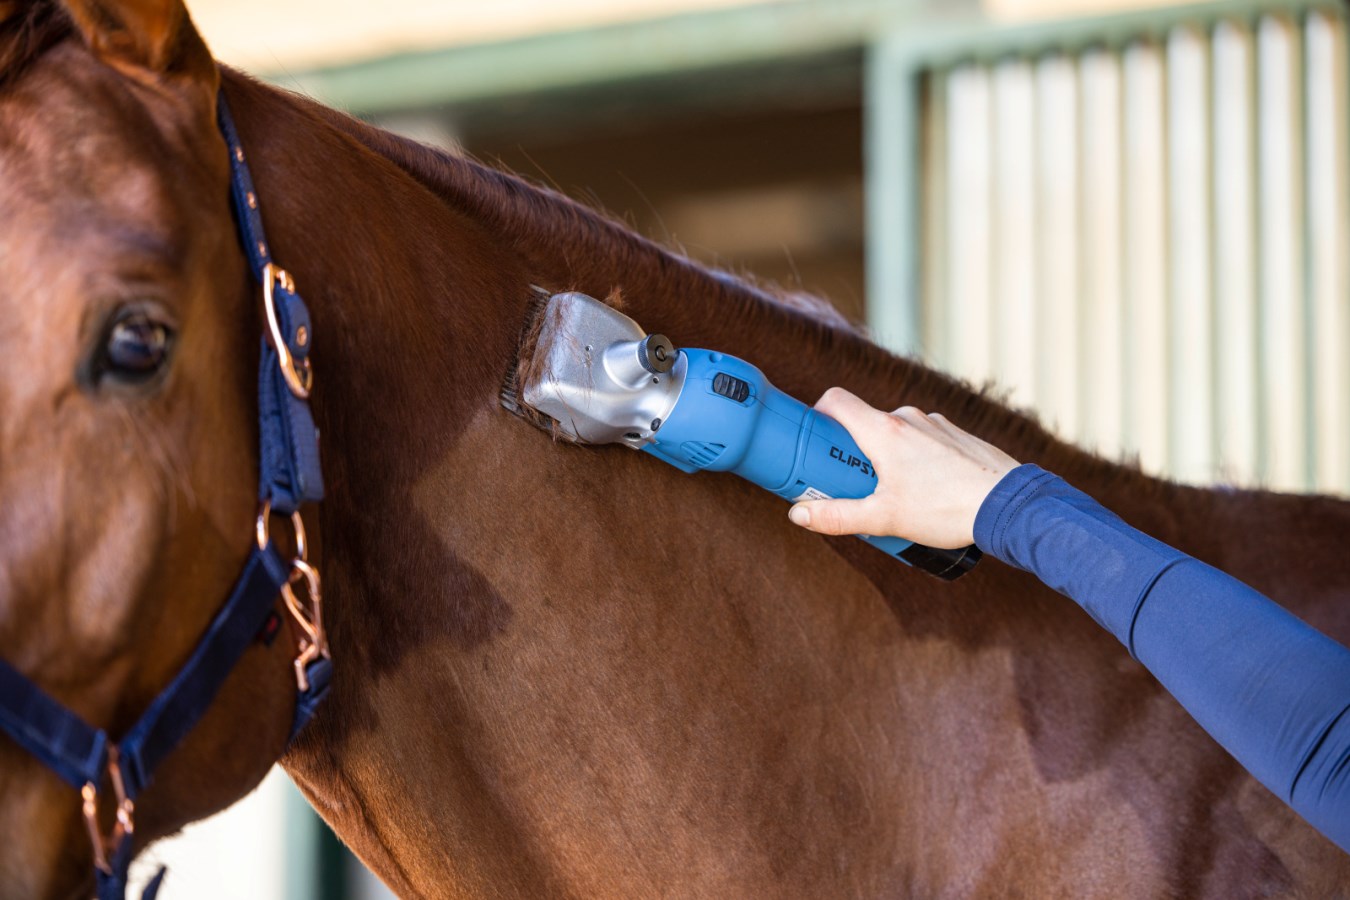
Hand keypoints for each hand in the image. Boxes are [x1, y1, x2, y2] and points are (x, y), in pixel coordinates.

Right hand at [787, 388, 1019, 548]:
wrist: (1010, 505)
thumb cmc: (946, 509)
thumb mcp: (884, 518)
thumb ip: (837, 515)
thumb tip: (799, 514)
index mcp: (884, 431)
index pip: (836, 400)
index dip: (817, 415)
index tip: (814, 443)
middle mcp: (908, 419)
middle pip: (865, 424)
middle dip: (852, 453)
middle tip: (852, 487)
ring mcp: (935, 425)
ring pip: (896, 435)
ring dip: (886, 459)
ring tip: (893, 497)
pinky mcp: (957, 436)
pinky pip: (923, 441)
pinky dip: (915, 460)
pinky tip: (926, 492)